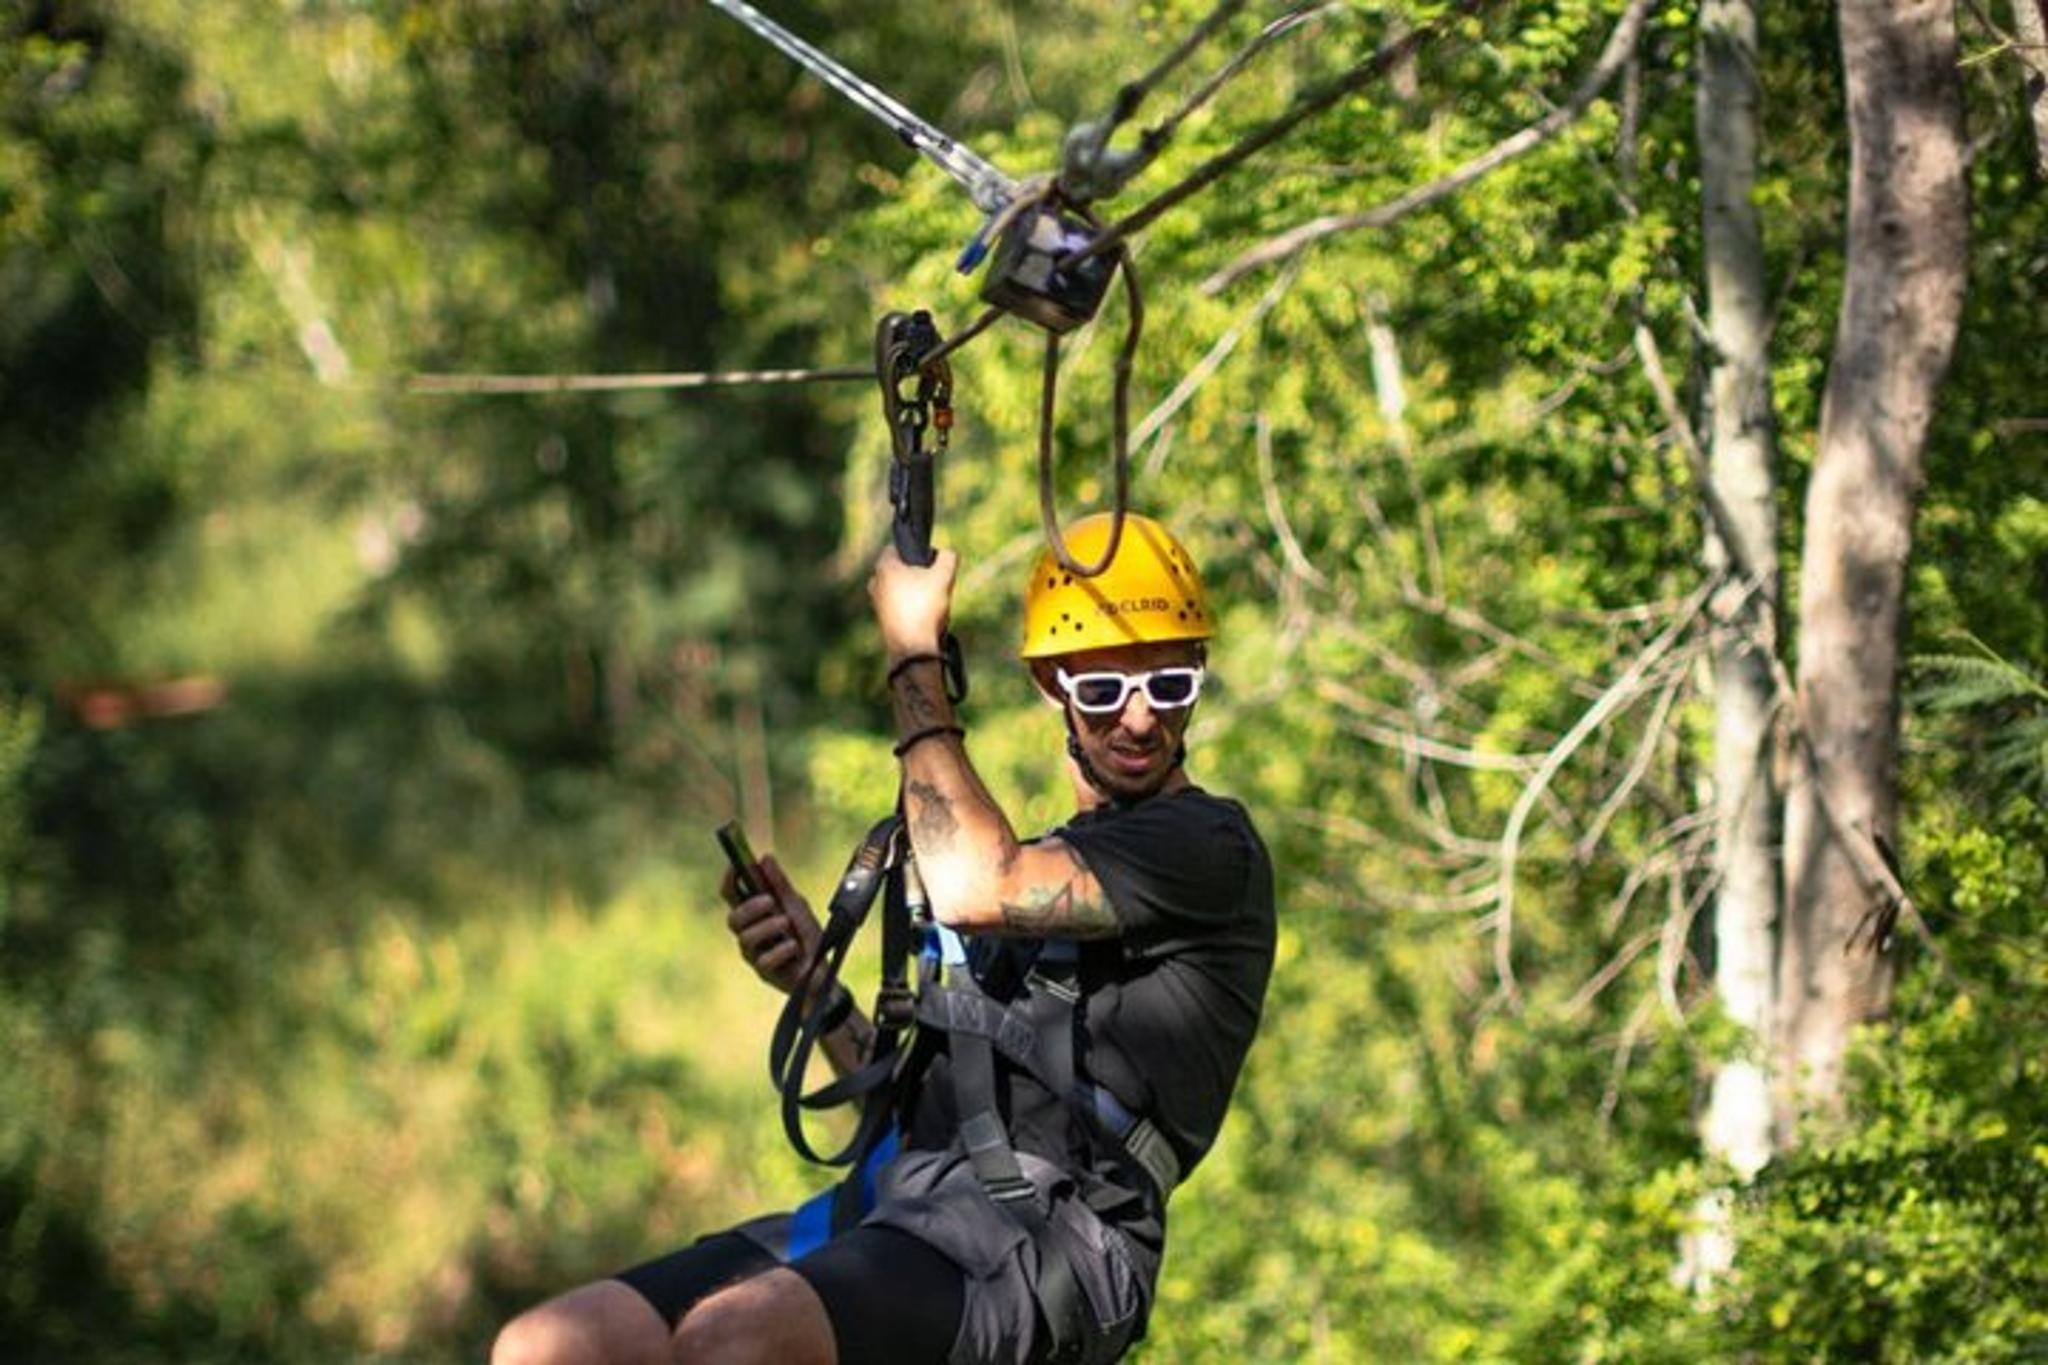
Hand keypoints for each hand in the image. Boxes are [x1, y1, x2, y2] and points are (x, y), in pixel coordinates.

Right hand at [722, 854, 822, 999]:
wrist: (824, 969)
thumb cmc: (807, 936)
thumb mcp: (797, 905)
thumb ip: (780, 885)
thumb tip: (764, 857)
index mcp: (754, 914)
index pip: (731, 896)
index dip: (729, 880)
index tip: (737, 865)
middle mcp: (749, 933)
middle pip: (733, 919)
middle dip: (750, 907)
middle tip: (770, 900)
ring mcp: (754, 954)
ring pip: (745, 938)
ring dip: (768, 926)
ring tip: (788, 922)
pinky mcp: (764, 973)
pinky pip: (764, 960)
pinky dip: (781, 949)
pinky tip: (794, 946)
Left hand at [869, 545, 957, 661]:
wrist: (913, 647)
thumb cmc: (924, 607)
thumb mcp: (943, 577)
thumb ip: (948, 558)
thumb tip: (948, 554)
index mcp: (883, 566)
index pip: (898, 548)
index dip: (916, 553)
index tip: (930, 565)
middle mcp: (875, 582)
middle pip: (902, 570)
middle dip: (919, 575)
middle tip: (935, 586)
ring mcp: (877, 602)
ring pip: (902, 589)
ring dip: (918, 593)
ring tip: (932, 605)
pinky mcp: (882, 620)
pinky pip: (901, 606)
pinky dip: (913, 609)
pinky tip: (925, 619)